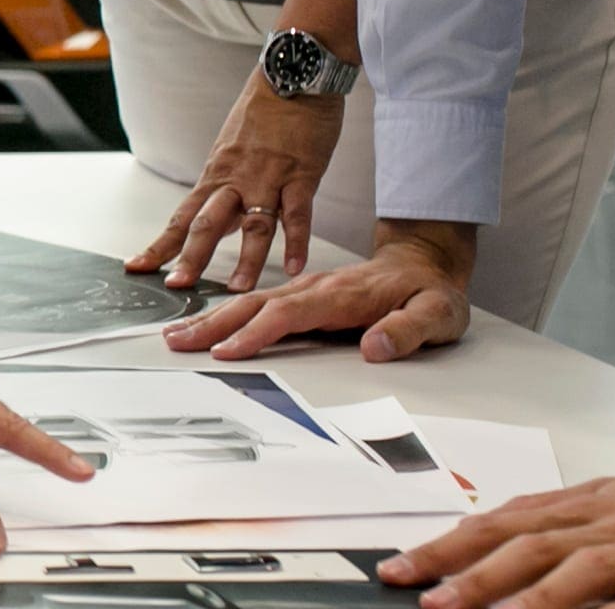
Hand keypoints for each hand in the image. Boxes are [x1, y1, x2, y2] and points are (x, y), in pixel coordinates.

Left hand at [126, 77, 345, 291]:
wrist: (292, 74)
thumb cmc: (264, 111)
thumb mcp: (232, 148)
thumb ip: (227, 186)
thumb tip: (217, 219)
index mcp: (216, 174)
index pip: (181, 216)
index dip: (160, 244)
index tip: (139, 267)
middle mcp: (235, 179)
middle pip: (207, 224)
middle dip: (191, 257)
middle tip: (178, 286)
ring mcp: (268, 178)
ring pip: (254, 225)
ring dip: (247, 260)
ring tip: (238, 290)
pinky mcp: (301, 175)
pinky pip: (298, 214)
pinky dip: (297, 242)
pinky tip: (296, 266)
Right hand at [162, 219, 473, 361]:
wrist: (426, 264)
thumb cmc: (431, 293)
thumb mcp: (438, 314)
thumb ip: (408, 331)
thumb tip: (375, 348)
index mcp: (343, 294)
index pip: (290, 314)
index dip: (256, 333)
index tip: (225, 351)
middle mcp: (317, 288)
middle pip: (257, 305)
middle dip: (214, 323)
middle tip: (176, 341)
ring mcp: (307, 289)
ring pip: (252, 302)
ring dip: (213, 318)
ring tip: (177, 334)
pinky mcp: (303, 295)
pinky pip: (260, 303)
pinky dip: (228, 313)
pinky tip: (208, 323)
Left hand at [380, 458, 614, 608]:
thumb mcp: (614, 508)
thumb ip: (559, 529)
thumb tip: (489, 552)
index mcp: (584, 507)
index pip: (502, 523)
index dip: (448, 546)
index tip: (399, 569)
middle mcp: (610, 523)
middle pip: (530, 546)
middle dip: (472, 574)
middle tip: (425, 599)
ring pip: (585, 571)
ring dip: (534, 598)